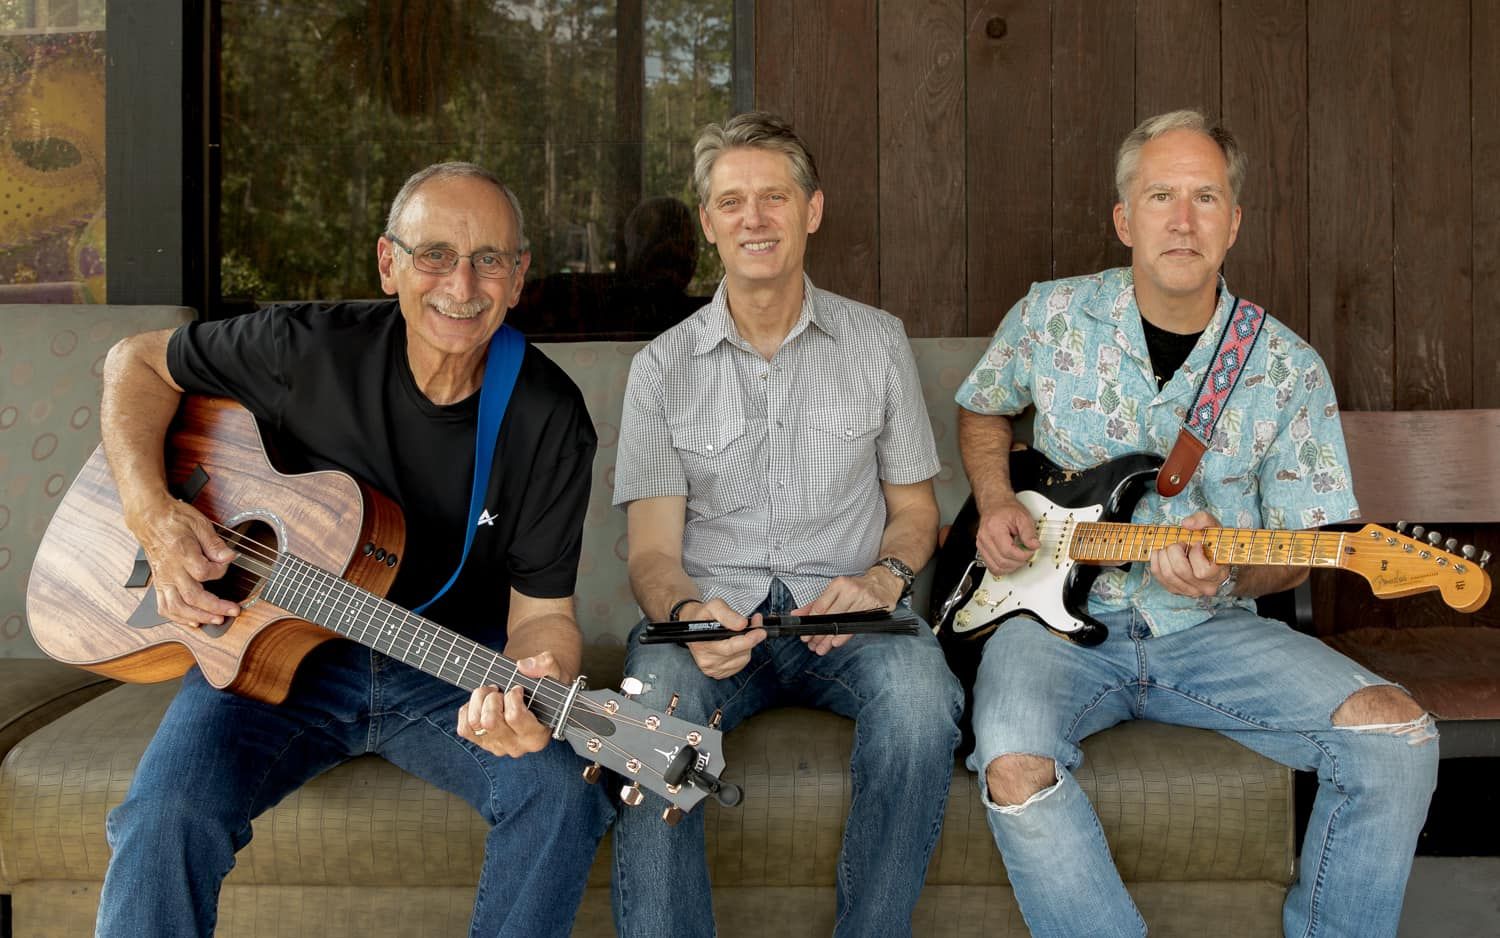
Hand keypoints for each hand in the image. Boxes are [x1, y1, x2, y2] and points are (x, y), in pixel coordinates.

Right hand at [124, 493, 238, 626]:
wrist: (149, 518)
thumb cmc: (174, 519)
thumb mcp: (200, 523)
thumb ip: (215, 543)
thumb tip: (229, 557)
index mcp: (181, 552)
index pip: (203, 572)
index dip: (220, 572)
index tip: (227, 564)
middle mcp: (170, 569)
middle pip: (192, 596)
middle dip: (214, 607)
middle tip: (233, 610)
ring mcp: (163, 578)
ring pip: (177, 607)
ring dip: (197, 617)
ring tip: (216, 620)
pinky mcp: (159, 583)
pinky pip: (165, 606)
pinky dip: (178, 618)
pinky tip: (193, 621)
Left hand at [457, 653, 558, 756]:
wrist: (532, 695)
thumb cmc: (543, 687)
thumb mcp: (552, 673)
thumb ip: (545, 665)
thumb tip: (523, 666)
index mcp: (537, 736)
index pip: (514, 717)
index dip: (512, 696)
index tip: (517, 688)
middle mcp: (517, 746)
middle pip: (490, 721)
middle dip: (492, 698)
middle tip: (500, 690)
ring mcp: (497, 746)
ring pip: (475, 723)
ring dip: (479, 701)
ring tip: (490, 693)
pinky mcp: (481, 743)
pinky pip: (464, 728)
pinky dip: (468, 710)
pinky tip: (481, 704)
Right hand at [682, 599, 765, 678]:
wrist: (692, 627)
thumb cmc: (703, 616)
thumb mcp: (713, 606)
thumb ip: (727, 614)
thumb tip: (742, 624)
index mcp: (702, 643)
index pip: (729, 648)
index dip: (748, 640)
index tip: (760, 631)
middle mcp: (706, 660)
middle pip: (739, 654)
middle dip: (752, 640)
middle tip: (758, 627)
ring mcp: (712, 669)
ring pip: (742, 660)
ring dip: (748, 646)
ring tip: (745, 633)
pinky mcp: (718, 673)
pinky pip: (740, 665)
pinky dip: (743, 654)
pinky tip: (739, 644)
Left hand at [791, 570, 899, 654]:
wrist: (883, 583)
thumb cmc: (856, 588)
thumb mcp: (835, 591)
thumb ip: (816, 603)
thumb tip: (796, 614)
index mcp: (838, 584)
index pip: (820, 606)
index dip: (811, 622)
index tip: (805, 633)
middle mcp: (851, 590)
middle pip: (830, 617)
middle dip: (819, 633)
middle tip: (811, 644)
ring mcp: (864, 599)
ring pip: (842, 623)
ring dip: (830, 638)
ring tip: (822, 648)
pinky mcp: (874, 609)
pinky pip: (855, 627)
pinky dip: (844, 636)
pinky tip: (835, 642)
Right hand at [974, 495, 1039, 574]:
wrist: (995, 504)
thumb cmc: (1006, 509)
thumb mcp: (1023, 517)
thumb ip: (1029, 532)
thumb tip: (1034, 545)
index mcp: (993, 529)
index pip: (1008, 551)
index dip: (1022, 555)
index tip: (1030, 550)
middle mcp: (984, 538)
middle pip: (1002, 562)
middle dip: (1018, 562)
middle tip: (1026, 554)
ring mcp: (981, 545)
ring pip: (995, 568)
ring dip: (1011, 567)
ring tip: (1019, 558)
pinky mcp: (982, 550)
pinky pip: (991, 566)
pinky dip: (1003, 568)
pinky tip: (1010, 561)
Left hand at [1149, 511, 1229, 597]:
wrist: (1217, 562)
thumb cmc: (1216, 544)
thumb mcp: (1215, 528)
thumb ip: (1203, 520)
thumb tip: (1186, 524)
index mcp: (1218, 575)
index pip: (1202, 571)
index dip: (1195, 554)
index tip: (1197, 544)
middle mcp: (1204, 587)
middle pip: (1180, 571)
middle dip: (1175, 551)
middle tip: (1180, 544)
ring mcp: (1189, 591)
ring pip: (1168, 575)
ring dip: (1164, 556)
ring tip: (1170, 548)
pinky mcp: (1176, 590)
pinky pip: (1159, 577)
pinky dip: (1156, 563)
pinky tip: (1160, 554)